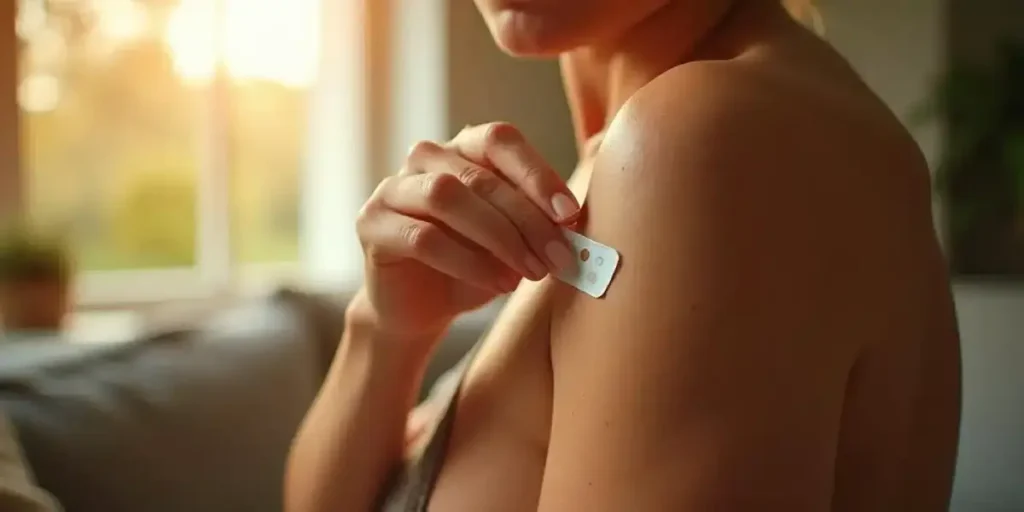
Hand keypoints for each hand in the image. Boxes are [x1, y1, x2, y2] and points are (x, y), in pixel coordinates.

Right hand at [355, 122, 580, 350]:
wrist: (420, 309)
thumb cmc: (474, 265)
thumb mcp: (515, 240)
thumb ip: (540, 222)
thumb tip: (576, 220)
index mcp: (464, 149)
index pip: (501, 140)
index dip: (537, 173)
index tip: (570, 213)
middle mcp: (426, 158)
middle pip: (480, 175)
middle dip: (527, 219)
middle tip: (558, 257)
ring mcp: (393, 188)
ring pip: (447, 196)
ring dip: (498, 237)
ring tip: (529, 272)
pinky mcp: (371, 224)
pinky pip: (422, 236)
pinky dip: (467, 261)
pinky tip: (497, 283)